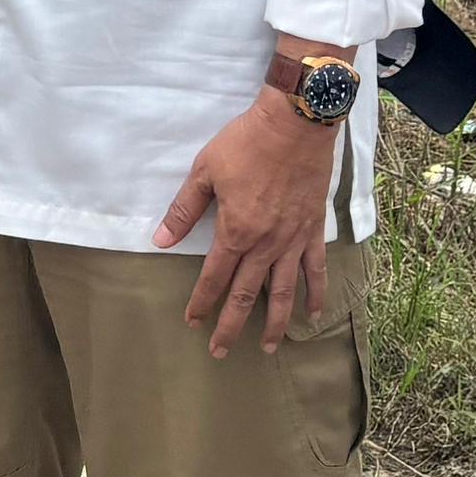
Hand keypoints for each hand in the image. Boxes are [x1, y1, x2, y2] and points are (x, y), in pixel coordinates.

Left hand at [154, 60, 346, 357]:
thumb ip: (183, 210)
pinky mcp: (315, 230)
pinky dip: (316, 294)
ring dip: (274, 323)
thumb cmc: (246, 144)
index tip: (193, 322)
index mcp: (235, 232)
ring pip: (283, 292)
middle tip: (221, 351)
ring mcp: (293, 240)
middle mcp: (265, 245)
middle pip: (246, 295)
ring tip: (269, 347)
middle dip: (230, 325)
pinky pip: (316, 269)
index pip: (214, 277)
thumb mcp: (205, 171)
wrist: (296, 125)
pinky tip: (313, 314)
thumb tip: (159, 240)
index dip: (202, 302)